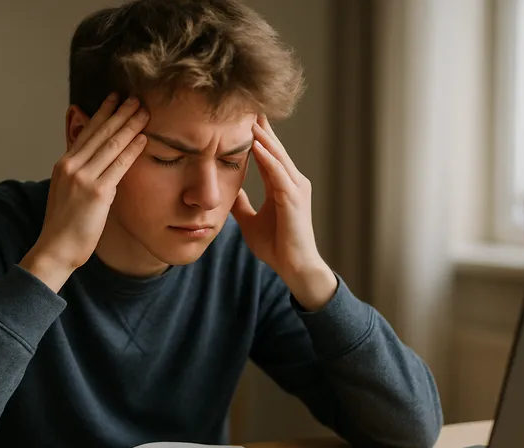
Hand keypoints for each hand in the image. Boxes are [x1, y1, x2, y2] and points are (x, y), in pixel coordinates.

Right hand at [20, 94, 148, 290]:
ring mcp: (83, 178)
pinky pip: (119, 165)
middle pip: (100, 133)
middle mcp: (71, 166)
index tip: (115, 98)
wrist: (55, 248)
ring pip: (111, 145)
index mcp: (64, 165)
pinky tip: (144, 138)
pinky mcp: (96, 192)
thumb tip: (95, 166)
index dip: (102, 113)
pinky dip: (132, 149)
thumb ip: (80, 176)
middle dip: (119, 113)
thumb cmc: (64, 227)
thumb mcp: (66, 193)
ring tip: (144, 111)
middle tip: (136, 97)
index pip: (86, 132)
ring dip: (130, 125)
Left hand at [231, 115, 336, 310]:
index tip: (242, 116)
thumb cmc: (277, 246)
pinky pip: (278, 174)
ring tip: (248, 118)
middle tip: (248, 104)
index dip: (256, 135)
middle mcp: (292, 182)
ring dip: (263, 137)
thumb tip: (227, 193)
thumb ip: (241, 205)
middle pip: (274, 148)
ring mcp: (295, 189)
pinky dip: (267, 159)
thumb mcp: (250, 222)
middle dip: (261, 127)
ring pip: (277, 156)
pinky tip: (255, 145)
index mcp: (281, 186)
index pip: (267, 154)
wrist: (295, 268)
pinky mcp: (294, 200)